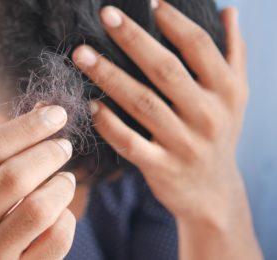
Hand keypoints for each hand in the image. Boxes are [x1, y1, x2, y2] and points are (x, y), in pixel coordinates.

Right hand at [0, 105, 76, 259]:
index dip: (28, 126)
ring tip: (65, 180)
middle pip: (14, 176)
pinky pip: (56, 239)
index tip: (58, 114)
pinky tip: (60, 213)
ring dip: (62, 186)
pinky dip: (67, 219)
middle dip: (49, 153)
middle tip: (64, 146)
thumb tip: (48, 110)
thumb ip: (6, 146)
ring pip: (39, 208)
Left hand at [72, 2, 261, 258]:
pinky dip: (109, 123)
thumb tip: (229, 11)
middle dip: (133, 39)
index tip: (149, 2)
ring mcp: (184, 144)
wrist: (213, 193)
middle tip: (105, 15)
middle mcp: (208, 115)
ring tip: (82, 54)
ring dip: (109, 76)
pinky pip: (130, 142)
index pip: (199, 47)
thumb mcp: (235, 96)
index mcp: (226, 91)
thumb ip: (233, 54)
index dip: (174, 22)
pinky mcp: (162, 168)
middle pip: (165, 70)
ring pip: (141, 103)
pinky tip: (91, 105)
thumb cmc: (218, 134)